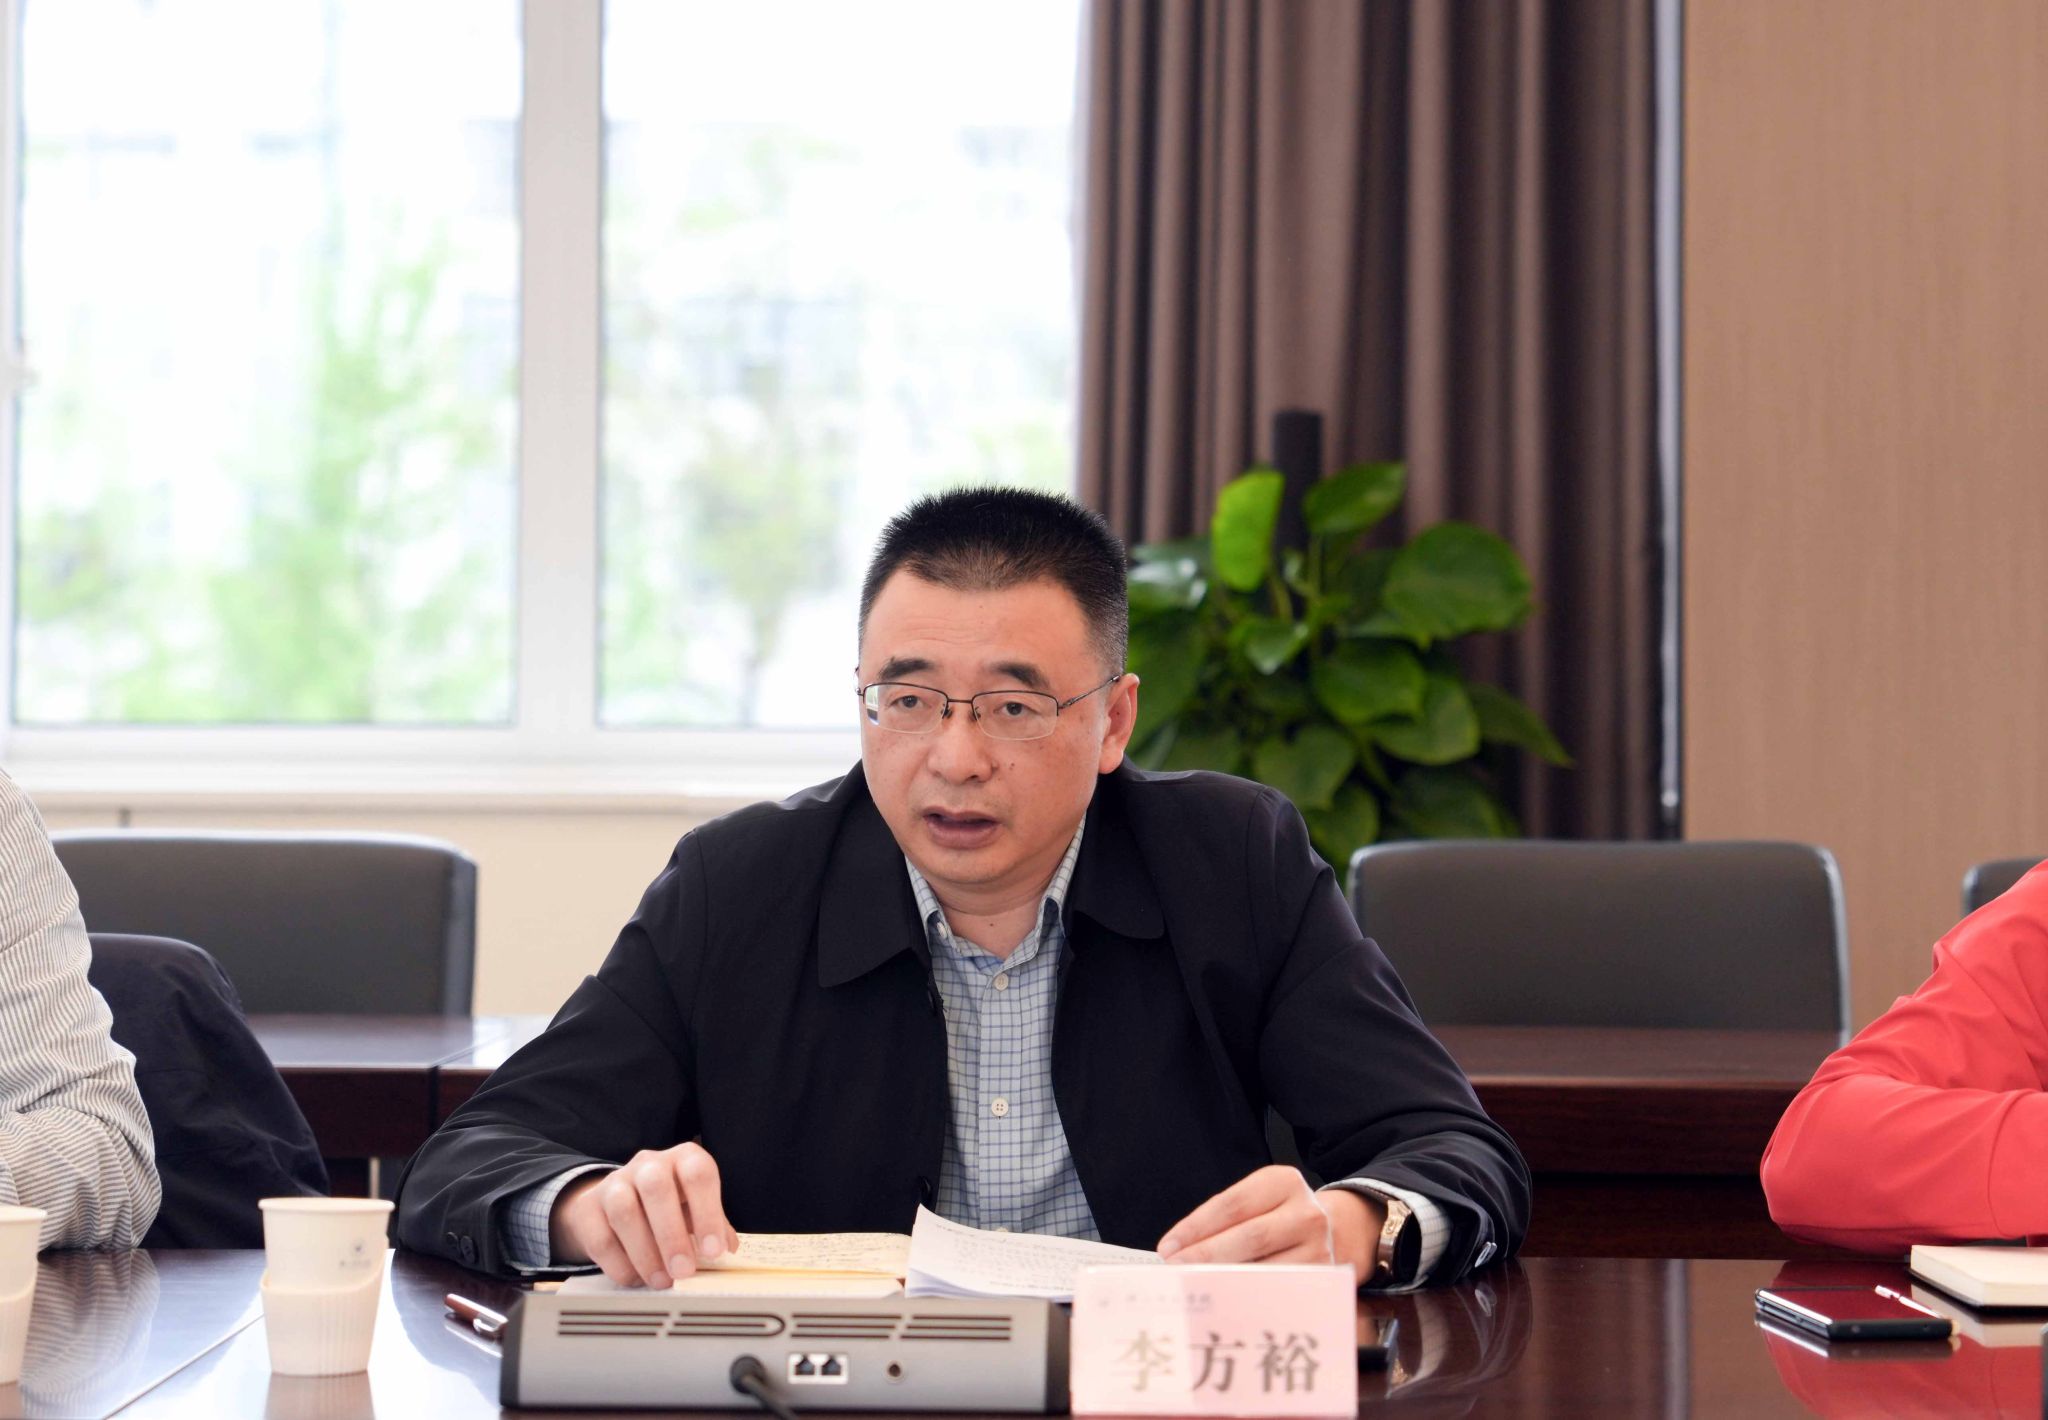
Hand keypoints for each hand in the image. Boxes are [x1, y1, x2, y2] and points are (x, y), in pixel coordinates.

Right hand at [550, 1143, 739, 1288]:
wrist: (617, 1200)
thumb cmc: (670, 1204)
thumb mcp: (696, 1208)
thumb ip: (714, 1225)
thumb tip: (729, 1248)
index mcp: (683, 1158)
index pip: (698, 1174)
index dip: (708, 1212)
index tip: (714, 1251)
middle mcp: (649, 1164)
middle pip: (656, 1187)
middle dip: (671, 1234)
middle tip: (683, 1271)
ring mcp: (615, 1183)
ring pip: (624, 1210)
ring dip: (645, 1252)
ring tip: (661, 1280)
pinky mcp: (589, 1208)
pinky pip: (601, 1237)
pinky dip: (620, 1264)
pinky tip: (636, 1278)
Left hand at [1156, 1165, 1381, 1284]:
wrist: (1339, 1230)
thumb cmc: (1281, 1216)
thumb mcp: (1259, 1200)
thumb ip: (1224, 1219)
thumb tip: (1177, 1251)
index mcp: (1283, 1182)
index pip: (1231, 1204)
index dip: (1195, 1227)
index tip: (1168, 1247)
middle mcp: (1306, 1212)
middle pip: (1248, 1236)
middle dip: (1206, 1256)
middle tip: (1175, 1271)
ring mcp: (1319, 1247)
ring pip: (1264, 1268)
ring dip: (1224, 1281)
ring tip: (1194, 1289)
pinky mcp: (1323, 1278)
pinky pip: (1278, 1290)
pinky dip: (1248, 1298)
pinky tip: (1225, 1302)